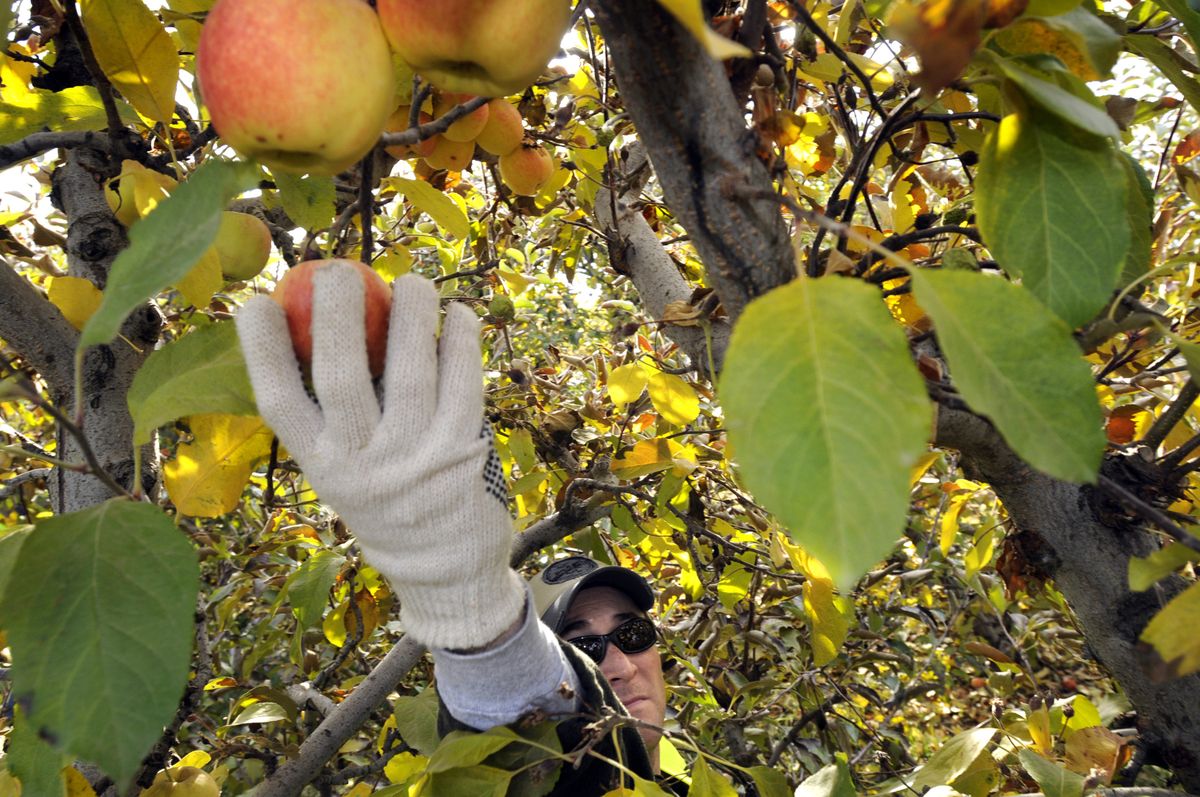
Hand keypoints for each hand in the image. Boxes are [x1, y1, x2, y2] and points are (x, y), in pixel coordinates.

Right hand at [235, 266, 523, 649]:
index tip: (256, 301)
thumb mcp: (342, 474)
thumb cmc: (387, 503)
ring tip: (412, 282)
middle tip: (337, 269)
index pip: (279, 401)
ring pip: (409, 370)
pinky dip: (459, 341)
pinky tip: (456, 315)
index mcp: (320, 466)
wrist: (445, 572)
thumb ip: (329, 420)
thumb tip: (314, 332)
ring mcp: (414, 458)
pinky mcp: (462, 449)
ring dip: (410, 314)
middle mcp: (363, 464)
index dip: (262, 349)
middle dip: (336, 313)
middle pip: (341, 375)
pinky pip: (462, 381)